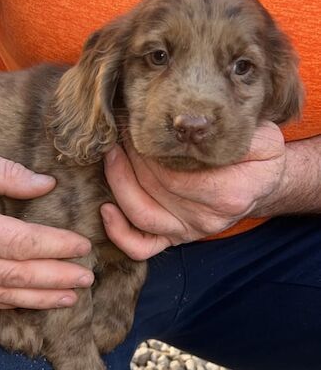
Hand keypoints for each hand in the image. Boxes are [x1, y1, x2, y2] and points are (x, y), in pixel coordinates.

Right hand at [0, 140, 92, 308]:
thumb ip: (6, 172)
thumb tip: (46, 185)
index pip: (20, 243)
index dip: (55, 247)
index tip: (82, 246)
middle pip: (15, 275)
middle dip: (56, 278)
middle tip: (87, 278)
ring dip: (38, 298)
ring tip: (69, 297)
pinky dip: (8, 302)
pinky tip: (30, 300)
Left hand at [101, 122, 285, 259]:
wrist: (262, 183)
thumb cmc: (258, 156)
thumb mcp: (262, 138)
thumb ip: (233, 133)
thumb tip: (194, 123)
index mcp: (227, 194)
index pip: (174, 173)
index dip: (149, 149)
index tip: (139, 124)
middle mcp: (206, 218)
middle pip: (153, 188)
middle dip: (132, 156)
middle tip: (123, 129)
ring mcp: (188, 231)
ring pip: (141, 214)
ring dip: (119, 182)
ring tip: (112, 154)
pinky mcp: (175, 237)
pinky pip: (141, 246)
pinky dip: (119, 233)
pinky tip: (106, 209)